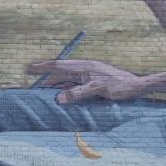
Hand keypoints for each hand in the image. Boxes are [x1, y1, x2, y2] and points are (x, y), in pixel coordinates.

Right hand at [26, 59, 147, 103]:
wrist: (137, 86)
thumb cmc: (119, 86)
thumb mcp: (97, 89)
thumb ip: (77, 93)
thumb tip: (57, 99)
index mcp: (84, 66)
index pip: (58, 66)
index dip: (42, 67)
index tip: (28, 69)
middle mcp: (84, 70)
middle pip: (60, 73)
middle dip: (46, 77)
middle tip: (31, 81)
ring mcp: (88, 77)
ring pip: (67, 81)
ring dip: (55, 85)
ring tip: (42, 92)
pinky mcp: (93, 84)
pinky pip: (74, 87)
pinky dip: (65, 91)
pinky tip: (61, 97)